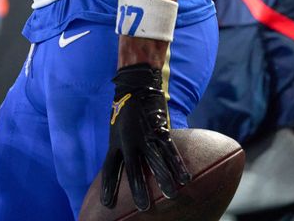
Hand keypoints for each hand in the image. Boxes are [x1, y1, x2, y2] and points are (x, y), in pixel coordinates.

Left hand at [100, 64, 190, 210]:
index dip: (108, 187)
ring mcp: (144, 136)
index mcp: (115, 143)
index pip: (110, 168)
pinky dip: (178, 164)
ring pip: (155, 161)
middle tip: (143, 207)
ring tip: (170, 196)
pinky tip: (186, 178)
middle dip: (138, 188)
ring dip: (163, 179)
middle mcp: (128, 141)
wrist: (135, 85)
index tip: (108, 204)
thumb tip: (123, 166)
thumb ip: (120, 147)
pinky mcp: (159, 130)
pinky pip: (170, 150)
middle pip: (133, 168)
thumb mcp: (116, 130)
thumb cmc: (126, 110)